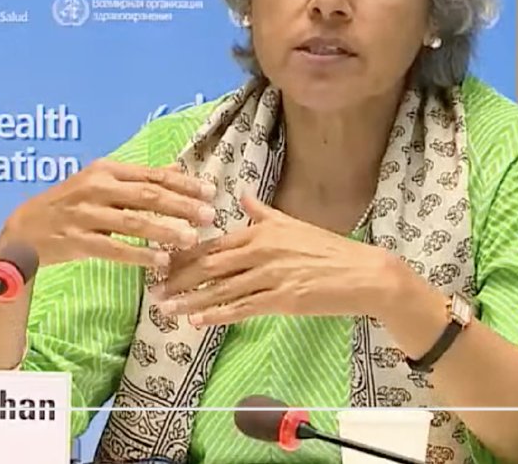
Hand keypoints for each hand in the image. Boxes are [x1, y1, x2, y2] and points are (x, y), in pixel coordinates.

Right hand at [0, 159, 217, 267]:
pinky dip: (140, 254)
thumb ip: (139, 178)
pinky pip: (114, 249)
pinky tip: (161, 260)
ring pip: (133, 222)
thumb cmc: (70, 203)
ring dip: (165, 230)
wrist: (24, 228)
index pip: (152, 175)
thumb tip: (179, 170)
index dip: (184, 184)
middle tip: (209, 216)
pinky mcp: (76, 241)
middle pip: (147, 196)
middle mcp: (95, 188)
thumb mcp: (101, 181)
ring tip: (192, 239)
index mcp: (105, 170)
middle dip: (182, 205)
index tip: (211, 192)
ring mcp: (85, 214)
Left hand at [155, 193, 401, 325]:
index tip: (162, 262)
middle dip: (178, 278)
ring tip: (165, 309)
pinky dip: (217, 314)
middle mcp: (262, 251)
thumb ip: (263, 213)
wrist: (363, 273)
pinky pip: (242, 309)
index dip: (184, 254)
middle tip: (153, 289)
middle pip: (209, 266)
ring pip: (221, 289)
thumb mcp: (293, 223)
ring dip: (189, 300)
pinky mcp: (282, 300)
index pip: (214, 243)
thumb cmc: (329, 249)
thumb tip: (244, 195)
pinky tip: (197, 321)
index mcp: (261, 232)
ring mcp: (271, 276)